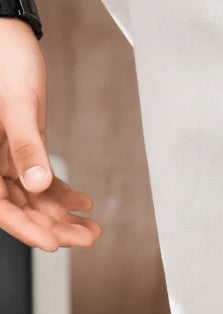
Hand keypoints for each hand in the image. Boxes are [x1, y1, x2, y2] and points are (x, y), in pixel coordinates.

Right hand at [0, 19, 100, 251]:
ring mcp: (6, 157)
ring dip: (62, 216)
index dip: (24, 228)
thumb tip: (36, 182)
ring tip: (91, 228)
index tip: (50, 243)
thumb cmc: (3, 60)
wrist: (8, 38)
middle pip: (19, 208)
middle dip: (52, 226)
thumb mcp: (16, 106)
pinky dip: (62, 194)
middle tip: (84, 238)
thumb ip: (25, 146)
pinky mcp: (23, 150)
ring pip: (32, 199)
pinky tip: (83, 204)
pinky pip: (41, 181)